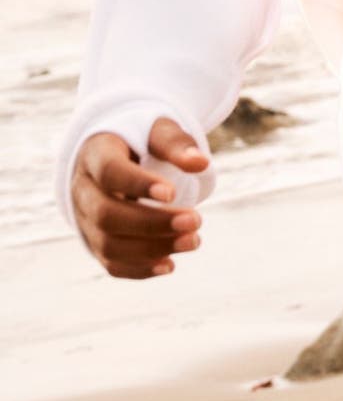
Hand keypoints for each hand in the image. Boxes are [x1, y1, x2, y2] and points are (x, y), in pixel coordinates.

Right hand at [70, 118, 209, 278]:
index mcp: (95, 156)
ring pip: (108, 244)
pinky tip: (170, 265)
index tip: (173, 192)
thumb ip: (177, 144)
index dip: (138, 185)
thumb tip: (201, 163)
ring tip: (193, 241)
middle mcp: (83, 191)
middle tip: (196, 220)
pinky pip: (111, 263)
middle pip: (107, 214)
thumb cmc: (140, 142)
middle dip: (152, 223)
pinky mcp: (96, 242)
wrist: (113, 158)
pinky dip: (139, 269)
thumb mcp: (157, 131)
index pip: (109, 173)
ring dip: (152, 249)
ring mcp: (86, 220)